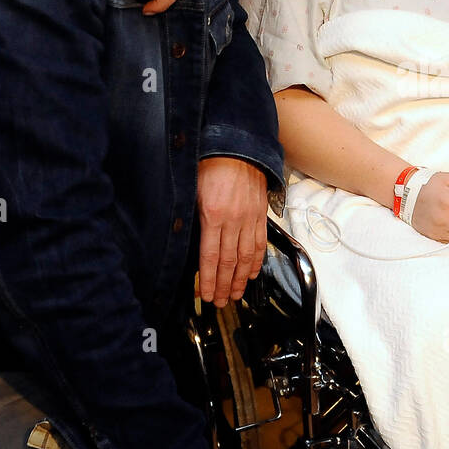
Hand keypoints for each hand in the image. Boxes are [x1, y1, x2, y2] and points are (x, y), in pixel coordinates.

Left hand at [197, 157, 267, 305]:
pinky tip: (252, 273)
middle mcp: (233, 220)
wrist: (238, 146)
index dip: (209, 280)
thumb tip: (189, 243)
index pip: (210, 257)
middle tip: (221, 302)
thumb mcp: (193, 190)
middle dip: (225, 285)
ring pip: (246, 256)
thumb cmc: (210, 165)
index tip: (207, 295)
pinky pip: (259, 243)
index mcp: (212, 215)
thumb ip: (193, 218)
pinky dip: (256, 261)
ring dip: (241, 279)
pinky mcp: (260, 214)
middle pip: (229, 262)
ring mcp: (250, 218)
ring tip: (236, 294)